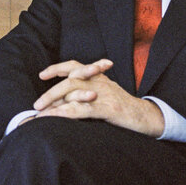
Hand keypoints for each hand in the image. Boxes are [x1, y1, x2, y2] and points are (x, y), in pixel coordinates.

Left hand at [32, 59, 163, 137]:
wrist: (149, 117)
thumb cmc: (125, 108)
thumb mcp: (106, 95)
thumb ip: (88, 93)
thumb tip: (64, 99)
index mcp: (99, 77)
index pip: (75, 66)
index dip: (58, 68)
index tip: (42, 74)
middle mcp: (100, 82)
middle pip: (69, 81)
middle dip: (50, 93)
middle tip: (36, 105)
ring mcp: (104, 94)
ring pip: (73, 93)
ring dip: (54, 104)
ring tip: (40, 114)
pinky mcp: (108, 109)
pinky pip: (83, 109)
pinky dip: (66, 113)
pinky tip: (56, 118)